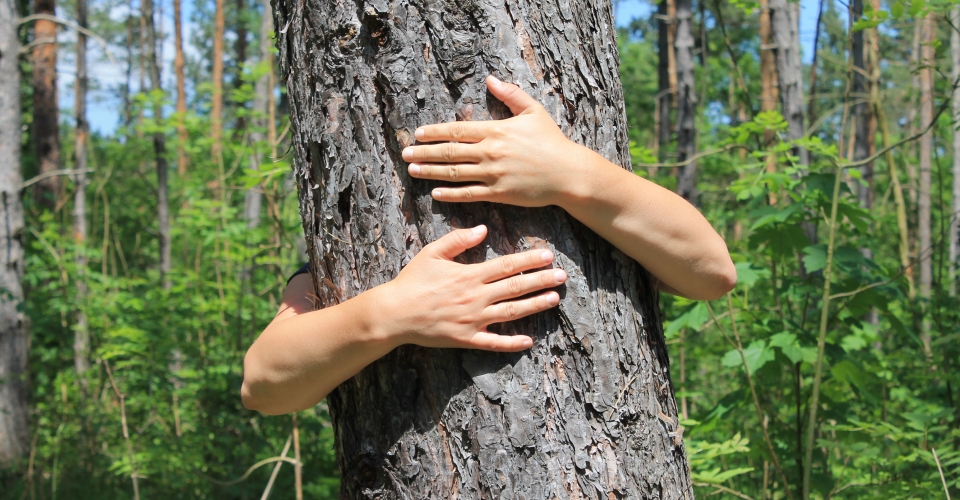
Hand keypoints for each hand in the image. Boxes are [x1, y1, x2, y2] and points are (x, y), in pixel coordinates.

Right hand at [375, 225, 565, 351]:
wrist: (394, 314)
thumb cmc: (412, 281)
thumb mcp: (431, 253)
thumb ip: (457, 240)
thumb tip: (482, 229)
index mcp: (469, 275)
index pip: (506, 265)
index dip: (529, 260)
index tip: (547, 256)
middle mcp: (475, 297)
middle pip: (515, 288)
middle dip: (541, 281)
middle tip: (563, 276)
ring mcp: (473, 320)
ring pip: (511, 313)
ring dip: (535, 305)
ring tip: (554, 299)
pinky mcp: (466, 339)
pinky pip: (493, 343)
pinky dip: (512, 343)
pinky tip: (529, 341)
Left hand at [402, 75, 586, 207]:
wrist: (568, 173)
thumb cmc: (551, 141)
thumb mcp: (533, 111)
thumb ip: (510, 94)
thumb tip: (490, 80)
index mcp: (495, 130)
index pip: (457, 130)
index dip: (434, 132)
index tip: (417, 134)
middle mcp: (490, 152)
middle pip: (449, 152)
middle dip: (424, 152)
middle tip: (405, 154)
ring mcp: (493, 174)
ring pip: (454, 173)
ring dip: (430, 172)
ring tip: (413, 171)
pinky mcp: (499, 193)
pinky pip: (469, 194)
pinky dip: (450, 194)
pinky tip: (435, 193)